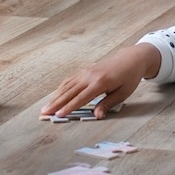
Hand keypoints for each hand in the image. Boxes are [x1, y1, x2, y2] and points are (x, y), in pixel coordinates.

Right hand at [40, 43, 160, 118]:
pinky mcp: (85, 71)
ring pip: (67, 86)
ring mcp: (86, 72)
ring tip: (45, 107)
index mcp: (100, 82)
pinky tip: (55, 96)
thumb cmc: (129, 77)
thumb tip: (97, 116)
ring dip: (55, 97)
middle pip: (69, 92)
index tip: (58, 115)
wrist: (130, 59)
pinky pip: (70, 80)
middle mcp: (90, 76)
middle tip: (44, 113)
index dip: (69, 108)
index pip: (81, 98)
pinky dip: (61, 89)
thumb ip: (107, 104)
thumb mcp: (123, 93)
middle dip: (56, 103)